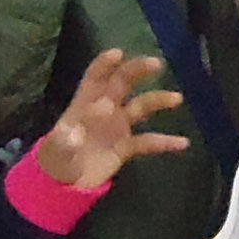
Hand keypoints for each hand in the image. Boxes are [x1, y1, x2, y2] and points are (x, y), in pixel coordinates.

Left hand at [32, 49, 187, 190]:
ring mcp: (117, 127)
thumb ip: (68, 138)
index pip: (95, 78)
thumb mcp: (57, 150)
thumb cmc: (56, 160)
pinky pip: (147, 141)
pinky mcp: (126, 147)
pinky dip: (164, 141)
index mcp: (84, 104)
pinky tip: (182, 142)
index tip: (118, 53)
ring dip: (158, 100)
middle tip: (155, 63)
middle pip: (122, 83)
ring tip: (176, 98)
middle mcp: (104, 109)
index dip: (105, 65)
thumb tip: (89, 121)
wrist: (64, 185)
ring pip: (140, 107)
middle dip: (137, 71)